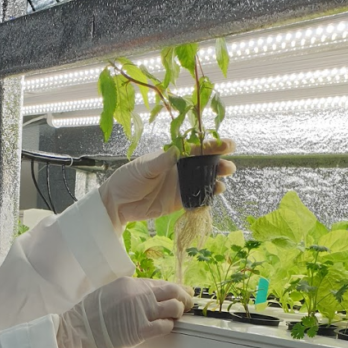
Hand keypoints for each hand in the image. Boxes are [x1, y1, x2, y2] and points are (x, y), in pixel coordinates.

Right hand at [57, 277, 192, 347]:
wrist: (79, 330)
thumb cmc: (89, 315)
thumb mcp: (109, 293)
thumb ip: (129, 293)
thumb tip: (147, 296)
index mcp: (129, 283)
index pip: (159, 283)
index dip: (174, 288)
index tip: (182, 293)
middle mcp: (138, 294)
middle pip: (172, 291)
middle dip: (185, 297)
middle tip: (188, 303)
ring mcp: (140, 312)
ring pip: (174, 307)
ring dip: (179, 312)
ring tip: (177, 317)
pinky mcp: (140, 330)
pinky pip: (165, 325)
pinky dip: (169, 326)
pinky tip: (166, 327)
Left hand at [99, 139, 236, 230]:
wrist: (117, 203)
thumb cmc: (128, 179)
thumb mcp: (144, 167)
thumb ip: (162, 160)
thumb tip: (178, 150)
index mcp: (173, 155)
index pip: (196, 148)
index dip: (213, 146)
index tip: (228, 144)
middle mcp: (180, 169)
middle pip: (205, 165)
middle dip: (219, 164)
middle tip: (229, 167)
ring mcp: (180, 186)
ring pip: (203, 182)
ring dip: (215, 181)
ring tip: (223, 183)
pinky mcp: (178, 202)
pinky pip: (196, 199)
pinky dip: (206, 198)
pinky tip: (213, 196)